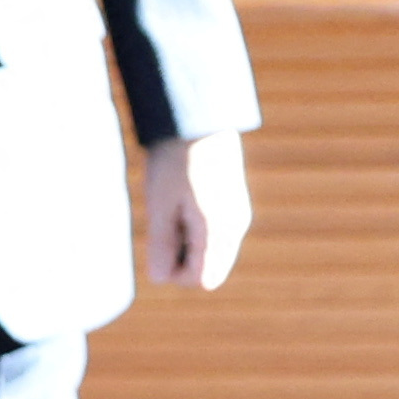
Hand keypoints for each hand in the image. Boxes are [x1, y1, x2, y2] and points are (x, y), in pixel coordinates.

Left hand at [144, 130, 251, 289]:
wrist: (199, 117)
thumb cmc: (175, 158)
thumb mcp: (160, 203)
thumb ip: (161, 244)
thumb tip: (159, 279)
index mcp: (217, 230)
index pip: (200, 280)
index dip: (174, 271)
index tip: (159, 240)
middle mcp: (235, 228)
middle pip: (209, 271)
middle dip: (182, 258)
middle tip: (165, 220)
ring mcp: (239, 217)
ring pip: (213, 254)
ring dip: (189, 244)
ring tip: (174, 207)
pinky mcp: (236, 206)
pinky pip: (217, 236)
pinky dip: (198, 231)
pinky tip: (185, 201)